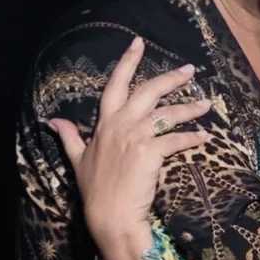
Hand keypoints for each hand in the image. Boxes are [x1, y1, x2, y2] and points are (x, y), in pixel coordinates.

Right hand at [48, 36, 211, 241]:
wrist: (109, 216)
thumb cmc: (95, 189)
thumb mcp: (77, 159)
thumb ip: (69, 136)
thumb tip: (53, 121)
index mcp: (105, 123)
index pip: (115, 84)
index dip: (127, 62)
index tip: (138, 43)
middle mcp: (120, 124)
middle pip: (148, 91)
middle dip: (171, 77)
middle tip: (190, 69)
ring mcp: (135, 137)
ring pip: (168, 113)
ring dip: (190, 107)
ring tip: (207, 103)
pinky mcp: (150, 152)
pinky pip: (176, 139)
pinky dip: (193, 137)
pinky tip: (204, 137)